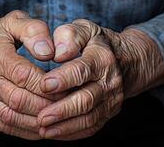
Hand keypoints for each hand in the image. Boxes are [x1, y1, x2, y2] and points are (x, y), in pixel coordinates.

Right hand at [0, 11, 58, 139]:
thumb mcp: (14, 21)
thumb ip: (34, 31)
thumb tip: (49, 52)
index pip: (23, 74)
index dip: (47, 84)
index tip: (67, 86)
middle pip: (18, 99)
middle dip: (47, 104)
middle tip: (68, 104)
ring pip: (12, 116)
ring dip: (38, 120)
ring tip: (60, 117)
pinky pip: (6, 125)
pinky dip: (27, 130)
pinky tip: (45, 128)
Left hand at [38, 19, 163, 139]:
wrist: (122, 59)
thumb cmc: (94, 43)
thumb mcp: (84, 30)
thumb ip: (70, 36)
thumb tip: (58, 54)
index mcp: (101, 59)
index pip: (82, 70)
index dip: (63, 79)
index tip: (44, 85)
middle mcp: (110, 81)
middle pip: (86, 99)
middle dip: (62, 110)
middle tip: (40, 117)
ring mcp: (111, 100)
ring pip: (89, 118)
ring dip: (65, 126)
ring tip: (43, 130)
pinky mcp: (108, 112)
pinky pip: (91, 127)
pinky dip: (72, 133)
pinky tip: (54, 133)